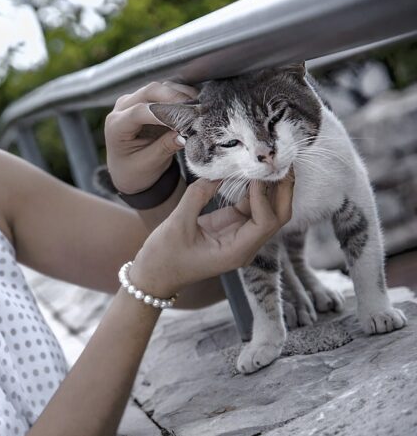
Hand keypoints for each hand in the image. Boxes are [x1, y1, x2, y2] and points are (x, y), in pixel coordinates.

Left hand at [105, 80, 197, 193]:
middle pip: (150, 91)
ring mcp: (134, 101)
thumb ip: (165, 147)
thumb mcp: (148, 164)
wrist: (128, 171)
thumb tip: (185, 134)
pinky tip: (195, 106)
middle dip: (176, 98)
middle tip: (198, 110)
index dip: (165, 112)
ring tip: (200, 110)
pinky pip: (166, 91)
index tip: (186, 119)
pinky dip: (181, 96)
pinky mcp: (147, 100)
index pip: (139, 112)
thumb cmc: (134, 171)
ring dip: (181, 95)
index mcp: (116, 126)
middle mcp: (121, 109)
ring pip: (160, 88)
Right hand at [129, 169, 294, 297]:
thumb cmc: (163, 257)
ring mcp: (240, 235)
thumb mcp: (177, 224)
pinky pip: (250, 205)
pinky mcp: (231, 226)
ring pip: (267, 209)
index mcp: (236, 252)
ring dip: (270, 186)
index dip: (264, 197)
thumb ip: (197, 196)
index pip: (265, 222)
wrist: (154, 275)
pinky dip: (252, 188)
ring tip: (266, 160)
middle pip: (277, 216)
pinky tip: (248, 170)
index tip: (254, 175)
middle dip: (282, 190)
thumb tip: (215, 173)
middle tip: (278, 161)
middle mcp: (245, 245)